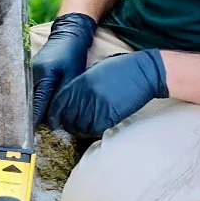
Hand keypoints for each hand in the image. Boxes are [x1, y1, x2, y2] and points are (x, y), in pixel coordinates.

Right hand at [30, 13, 96, 125]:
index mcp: (44, 77)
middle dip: (31, 118)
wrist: (68, 34)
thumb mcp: (72, 77)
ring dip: (32, 110)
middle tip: (31, 135)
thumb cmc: (73, 55)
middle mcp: (31, 76)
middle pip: (29, 104)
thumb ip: (63, 98)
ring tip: (32, 125)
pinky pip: (30, 91)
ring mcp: (28, 73)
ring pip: (28, 98)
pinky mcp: (29, 73)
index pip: (36, 105)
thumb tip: (55, 122)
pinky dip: (32, 101)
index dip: (33, 122)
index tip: (29, 137)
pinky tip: (36, 110)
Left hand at [50, 48, 167, 138]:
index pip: (59, 102)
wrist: (144, 73)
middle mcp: (86, 94)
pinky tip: (92, 128)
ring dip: (78, 129)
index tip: (55, 119)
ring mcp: (97, 106)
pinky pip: (92, 130)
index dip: (55, 114)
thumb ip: (81, 83)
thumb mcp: (96, 70)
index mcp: (81, 81)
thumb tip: (70, 97)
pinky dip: (90, 131)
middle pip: (67, 116)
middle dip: (66, 123)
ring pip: (78, 126)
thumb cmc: (122, 69)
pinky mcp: (110, 116)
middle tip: (69, 125)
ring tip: (82, 127)